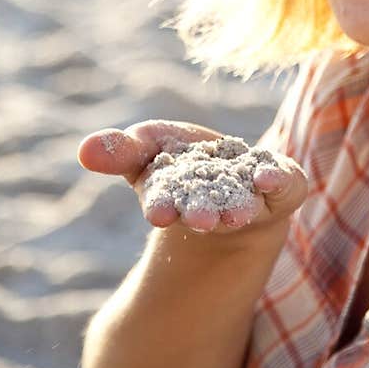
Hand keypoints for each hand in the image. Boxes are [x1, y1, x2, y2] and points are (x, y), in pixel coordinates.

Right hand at [77, 121, 307, 235]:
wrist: (238, 184)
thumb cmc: (184, 163)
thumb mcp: (147, 148)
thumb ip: (121, 150)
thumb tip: (84, 150)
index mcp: (175, 196)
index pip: (164, 201)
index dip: (161, 205)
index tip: (158, 213)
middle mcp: (213, 203)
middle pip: (205, 208)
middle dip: (201, 212)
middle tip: (201, 220)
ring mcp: (250, 196)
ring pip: (243, 204)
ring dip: (237, 207)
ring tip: (236, 213)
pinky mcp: (283, 186)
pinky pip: (284, 185)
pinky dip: (277, 181)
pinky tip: (271, 177)